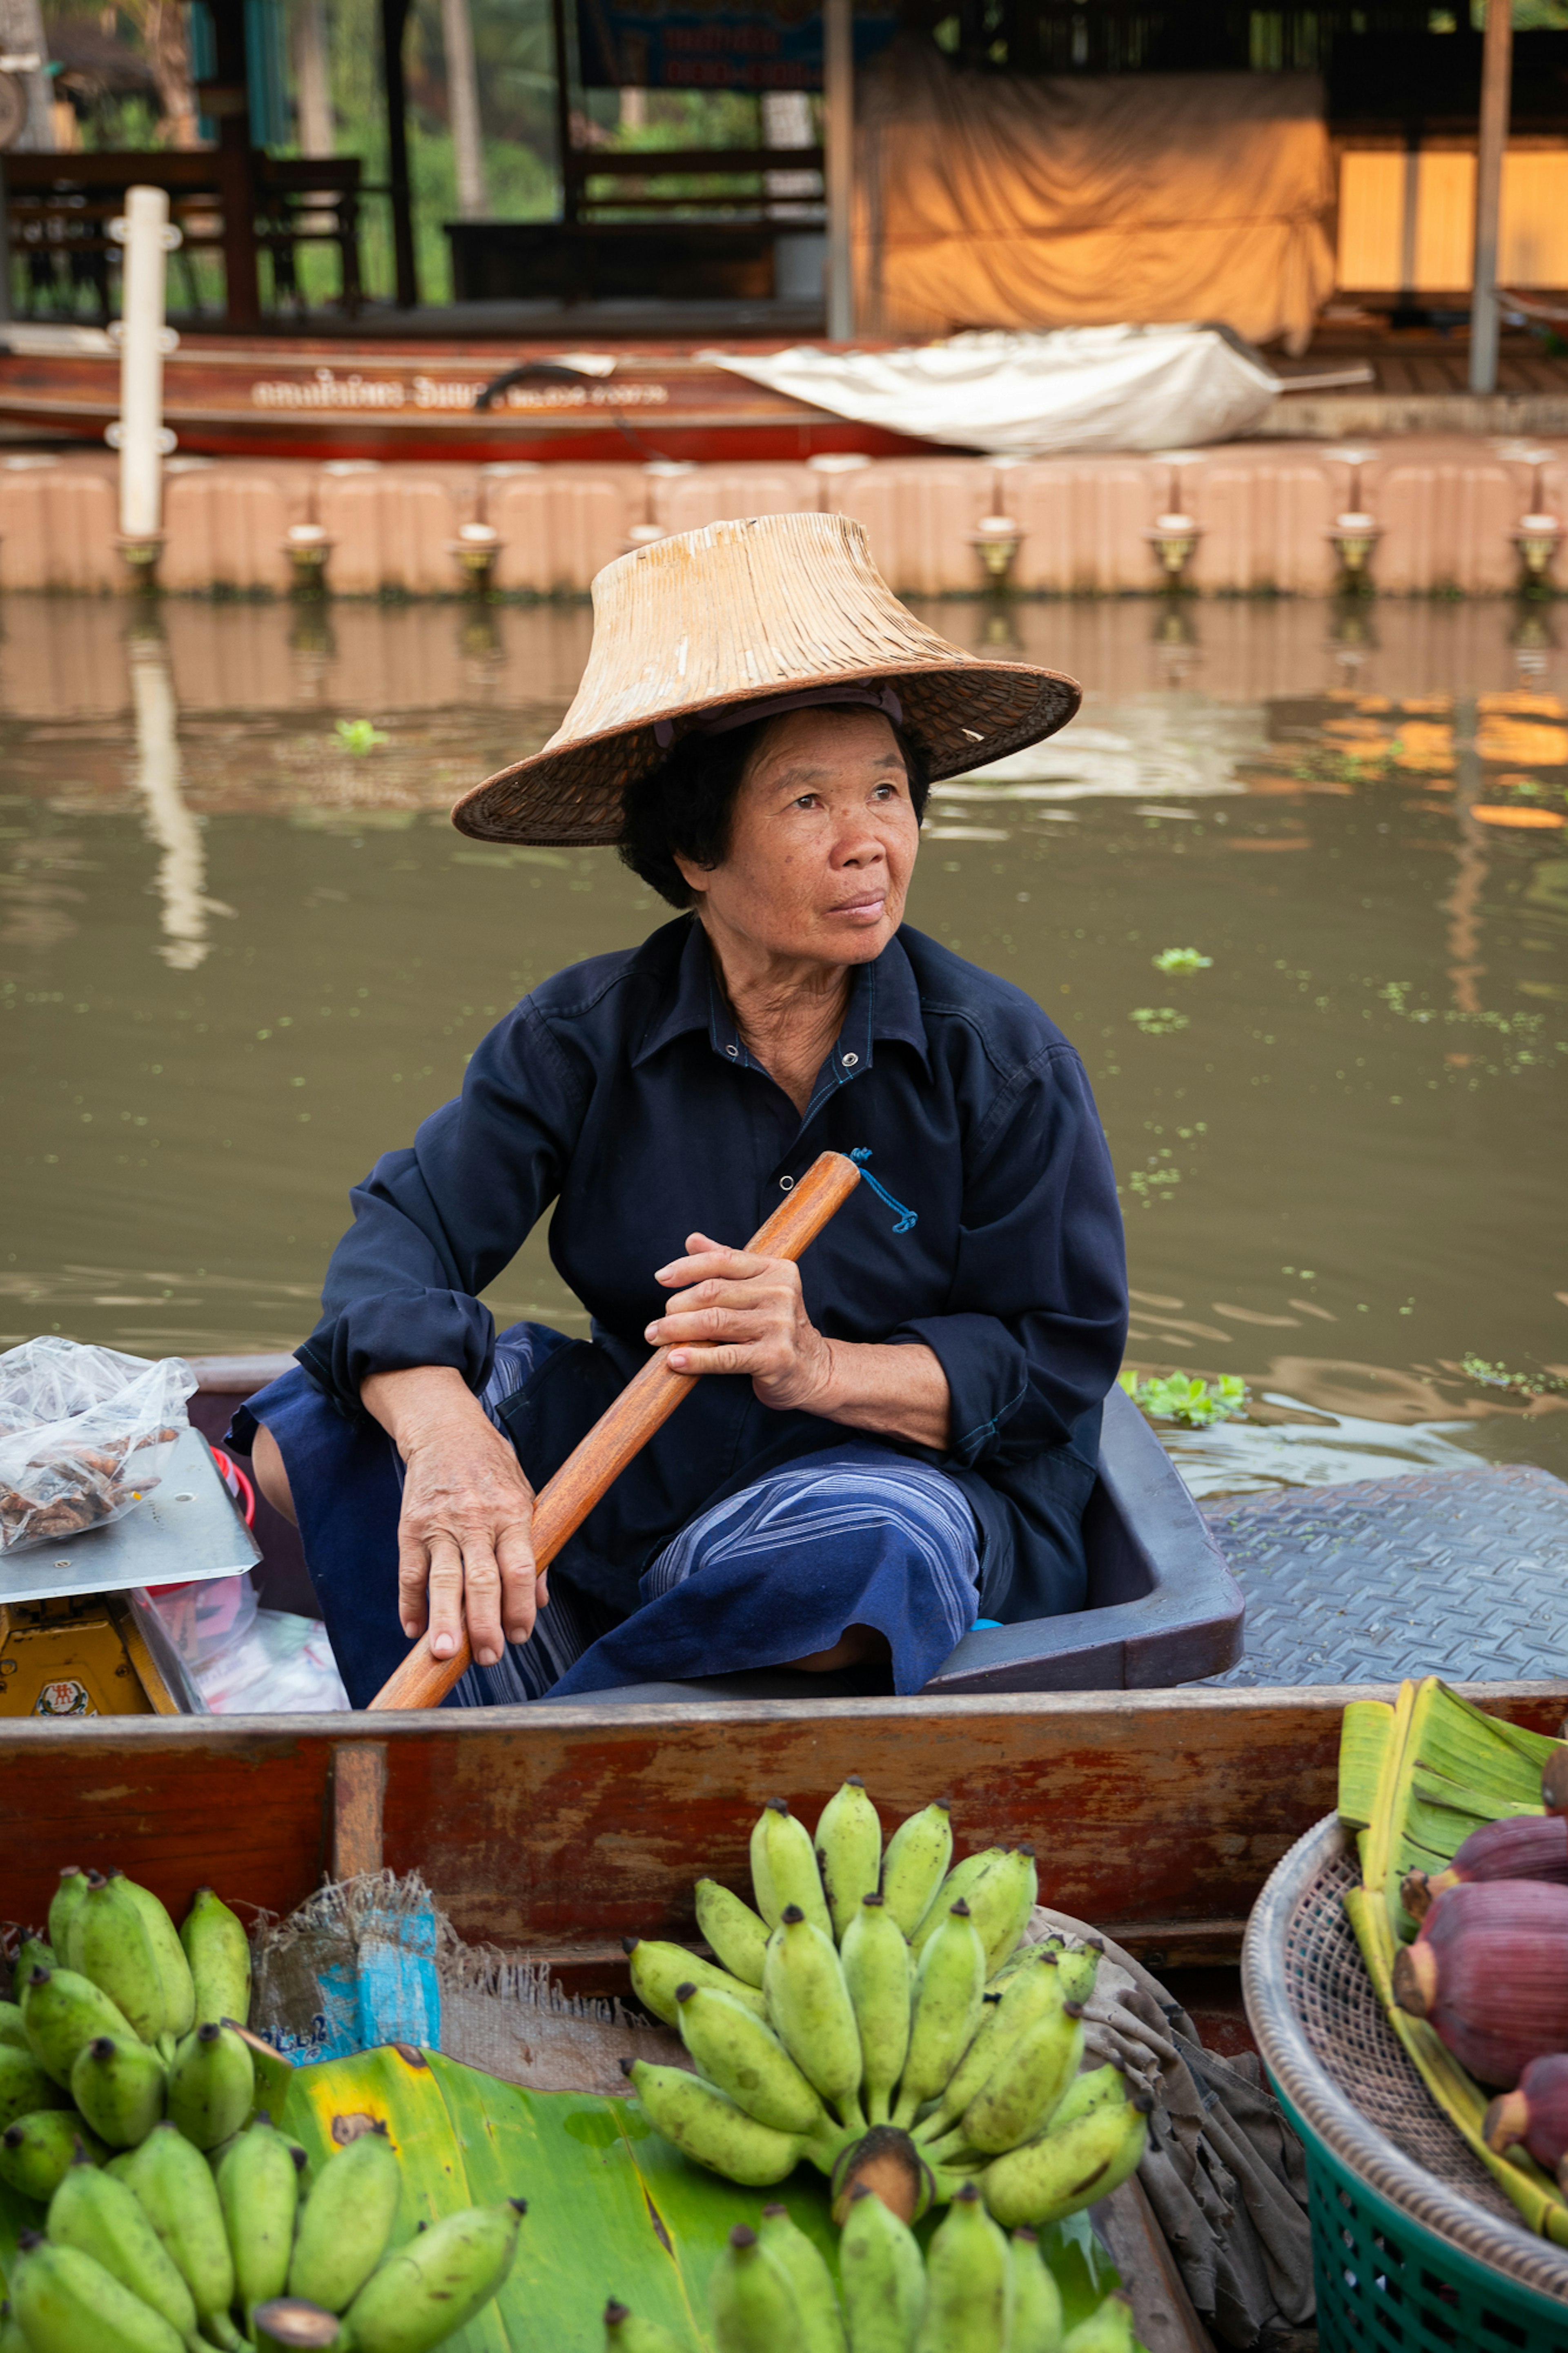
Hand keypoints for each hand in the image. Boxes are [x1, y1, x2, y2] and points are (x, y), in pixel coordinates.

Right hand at [360, 1367, 540, 1669]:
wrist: (446, 1429)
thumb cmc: (493, 1469)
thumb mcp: (526, 1497)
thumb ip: (533, 1548)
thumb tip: (541, 1601)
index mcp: (512, 1514)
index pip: (520, 1569)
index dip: (520, 1607)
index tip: (518, 1637)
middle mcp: (476, 1520)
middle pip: (481, 1579)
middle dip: (484, 1624)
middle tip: (486, 1658)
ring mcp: (440, 1523)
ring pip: (443, 1579)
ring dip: (444, 1619)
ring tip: (443, 1653)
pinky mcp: (410, 1526)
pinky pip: (410, 1571)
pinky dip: (409, 1603)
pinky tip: (413, 1630)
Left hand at [646, 1232, 836, 1414]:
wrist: (813, 1369)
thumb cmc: (776, 1328)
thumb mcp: (759, 1289)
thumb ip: (727, 1264)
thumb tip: (692, 1240)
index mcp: (777, 1270)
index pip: (723, 1260)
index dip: (688, 1267)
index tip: (661, 1278)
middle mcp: (781, 1294)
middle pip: (712, 1292)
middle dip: (676, 1306)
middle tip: (657, 1323)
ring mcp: (779, 1326)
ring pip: (713, 1322)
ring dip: (676, 1330)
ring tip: (656, 1337)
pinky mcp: (774, 1358)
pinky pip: (724, 1356)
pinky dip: (695, 1358)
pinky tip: (675, 1359)